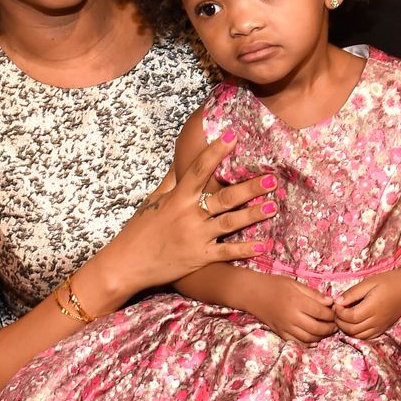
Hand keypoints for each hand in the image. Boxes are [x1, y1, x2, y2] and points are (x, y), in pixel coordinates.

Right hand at [112, 133, 277, 290]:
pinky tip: (264, 245)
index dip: (215, 152)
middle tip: (271, 178)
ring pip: (230, 223)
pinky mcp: (199, 257)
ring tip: (273, 206)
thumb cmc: (138, 231)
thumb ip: (170, 183)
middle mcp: (189, 215)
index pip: (198, 170)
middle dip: (248, 188)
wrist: (126, 265)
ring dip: (253, 214)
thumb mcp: (152, 201)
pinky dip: (246, 249)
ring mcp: (196, 237)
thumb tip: (180, 163)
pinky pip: (226, 252)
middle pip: (224, 198)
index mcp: (177, 198)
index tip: (232, 136)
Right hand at [244, 273, 335, 343]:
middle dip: (329, 328)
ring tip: (326, 330)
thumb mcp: (295, 283)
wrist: (252, 293)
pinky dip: (308, 343)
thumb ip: (313, 294)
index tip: (336, 312)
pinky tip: (314, 339)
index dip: (331, 314)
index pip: (320, 312)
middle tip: (335, 324)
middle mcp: (291, 316)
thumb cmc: (275, 284)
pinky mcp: (280, 333)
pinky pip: (297, 342)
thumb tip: (330, 302)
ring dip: (320, 336)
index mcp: (296, 301)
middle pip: (316, 328)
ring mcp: (285, 327)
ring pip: (308, 338)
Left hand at [333, 270, 400, 339]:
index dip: (339, 312)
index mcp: (372, 308)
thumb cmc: (390, 281)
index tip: (336, 303)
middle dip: (340, 322)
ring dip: (346, 329)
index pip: (350, 317)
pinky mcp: (383, 328)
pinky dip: (356, 333)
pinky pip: (367, 336)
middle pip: (352, 329)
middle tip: (336, 311)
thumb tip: (337, 301)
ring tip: (343, 317)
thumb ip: (353, 293)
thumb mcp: (369, 282)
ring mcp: (380, 326)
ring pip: (358, 335)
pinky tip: (353, 323)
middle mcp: (376, 320)